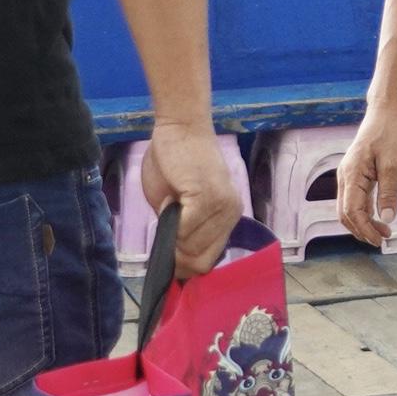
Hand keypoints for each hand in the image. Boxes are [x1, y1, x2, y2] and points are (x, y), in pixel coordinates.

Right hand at [140, 116, 236, 276]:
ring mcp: (223, 207)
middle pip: (200, 262)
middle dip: (176, 256)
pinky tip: (170, 200)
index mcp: (227, 219)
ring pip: (190, 249)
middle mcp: (231, 215)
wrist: (180, 128)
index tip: (167, 258)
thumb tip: (174, 261)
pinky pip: (185, 231)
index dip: (184, 267)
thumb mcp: (177, 207)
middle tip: (165, 230)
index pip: (208, 263)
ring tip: (170, 206)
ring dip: (171, 235)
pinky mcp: (207, 198)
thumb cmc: (175, 163)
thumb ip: (181, 233)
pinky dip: (170, 222)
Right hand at [332, 102, 396, 247]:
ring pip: (348, 208)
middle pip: (345, 213)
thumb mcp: (395, 164)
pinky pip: (354, 198)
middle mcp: (344, 177)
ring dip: (363, 223)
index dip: (365, 229)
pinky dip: (363, 212)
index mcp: (352, 175)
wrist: (386, 111)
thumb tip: (386, 218)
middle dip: (362, 230)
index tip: (381, 240)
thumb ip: (389, 192)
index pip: (352, 211)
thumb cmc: (391, 134)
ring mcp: (348, 175)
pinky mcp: (355, 173)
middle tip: (382, 240)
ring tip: (383, 231)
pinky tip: (377, 216)